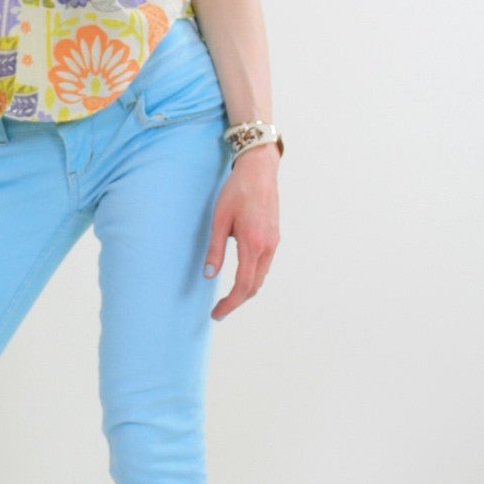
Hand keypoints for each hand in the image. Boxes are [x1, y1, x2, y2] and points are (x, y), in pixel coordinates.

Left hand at [203, 144, 279, 318]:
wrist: (260, 170)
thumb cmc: (237, 191)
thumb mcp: (219, 220)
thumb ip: (215, 249)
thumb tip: (209, 274)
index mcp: (253, 244)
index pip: (243, 285)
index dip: (230, 303)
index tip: (217, 313)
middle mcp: (267, 247)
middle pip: (254, 286)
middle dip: (236, 301)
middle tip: (219, 311)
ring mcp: (273, 243)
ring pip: (261, 277)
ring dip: (245, 290)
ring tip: (227, 297)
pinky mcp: (274, 237)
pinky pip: (264, 266)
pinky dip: (252, 277)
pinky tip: (240, 277)